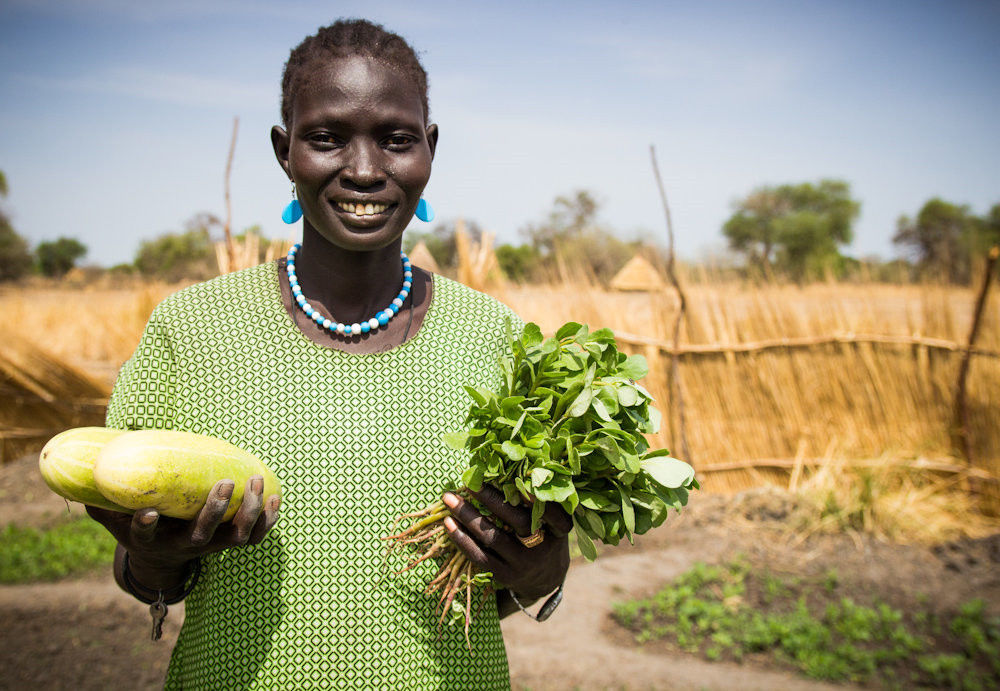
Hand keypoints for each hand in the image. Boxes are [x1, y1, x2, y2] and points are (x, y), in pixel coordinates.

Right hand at [86, 475, 279, 587]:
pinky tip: (275, 497)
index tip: (148, 512)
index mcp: (151, 538)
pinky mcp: (230, 542)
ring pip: (236, 537)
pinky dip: (267, 520)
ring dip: (249, 512)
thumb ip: (101, 496)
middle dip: (215, 510)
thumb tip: (76, 468)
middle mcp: (183, 545)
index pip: (146, 533)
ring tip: (256, 481)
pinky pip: (255, 536)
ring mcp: (210, 546)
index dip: (146, 525)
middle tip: (226, 483)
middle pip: (202, 534)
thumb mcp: (114, 515)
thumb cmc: (138, 525)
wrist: (162, 559)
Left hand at [442, 484, 571, 600]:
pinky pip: (479, 556)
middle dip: (491, 499)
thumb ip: (542, 501)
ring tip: (449, 498)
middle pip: (517, 522)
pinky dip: (462, 539)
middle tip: (470, 482)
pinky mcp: (505, 575)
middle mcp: (543, 548)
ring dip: (468, 516)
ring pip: (493, 537)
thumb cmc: (545, 537)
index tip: (522, 484)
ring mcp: (523, 564)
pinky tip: (448, 523)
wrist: (544, 579)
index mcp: (559, 531)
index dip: (538, 500)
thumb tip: (513, 467)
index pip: (553, 513)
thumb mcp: (553, 522)